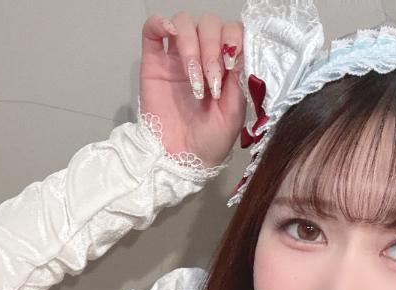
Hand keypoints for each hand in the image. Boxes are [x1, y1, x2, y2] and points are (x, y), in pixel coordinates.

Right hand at [140, 12, 246, 167]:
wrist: (181, 160)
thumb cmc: (208, 142)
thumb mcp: (235, 113)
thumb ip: (240, 80)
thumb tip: (241, 50)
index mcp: (224, 67)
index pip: (232, 33)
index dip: (233, 40)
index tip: (232, 64)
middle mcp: (201, 57)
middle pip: (209, 24)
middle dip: (213, 48)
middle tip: (213, 79)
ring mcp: (176, 58)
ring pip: (185, 23)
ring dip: (192, 45)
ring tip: (194, 78)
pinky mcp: (154, 62)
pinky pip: (153, 28)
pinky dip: (162, 23)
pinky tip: (172, 36)